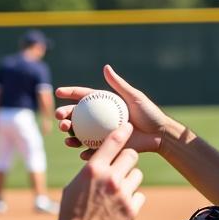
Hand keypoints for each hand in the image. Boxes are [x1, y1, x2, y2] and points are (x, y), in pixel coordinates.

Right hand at [56, 64, 171, 158]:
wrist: (159, 135)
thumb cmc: (149, 114)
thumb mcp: (134, 97)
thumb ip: (119, 84)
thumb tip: (105, 67)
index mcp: (104, 104)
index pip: (83, 97)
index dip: (70, 93)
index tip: (59, 92)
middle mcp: (100, 119)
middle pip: (77, 117)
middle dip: (65, 116)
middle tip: (60, 118)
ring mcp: (102, 134)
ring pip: (80, 135)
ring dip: (70, 136)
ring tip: (67, 137)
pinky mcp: (107, 148)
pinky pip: (93, 151)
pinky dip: (86, 152)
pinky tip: (81, 152)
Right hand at [57, 123, 144, 219]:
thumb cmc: (71, 213)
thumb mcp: (74, 186)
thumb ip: (89, 172)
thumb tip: (96, 162)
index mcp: (93, 169)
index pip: (113, 141)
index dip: (123, 131)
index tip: (129, 126)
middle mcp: (110, 178)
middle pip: (131, 156)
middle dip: (128, 159)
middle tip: (124, 165)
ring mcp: (123, 194)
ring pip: (137, 175)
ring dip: (131, 180)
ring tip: (120, 189)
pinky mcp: (132, 209)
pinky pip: (139, 195)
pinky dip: (133, 199)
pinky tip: (122, 206)